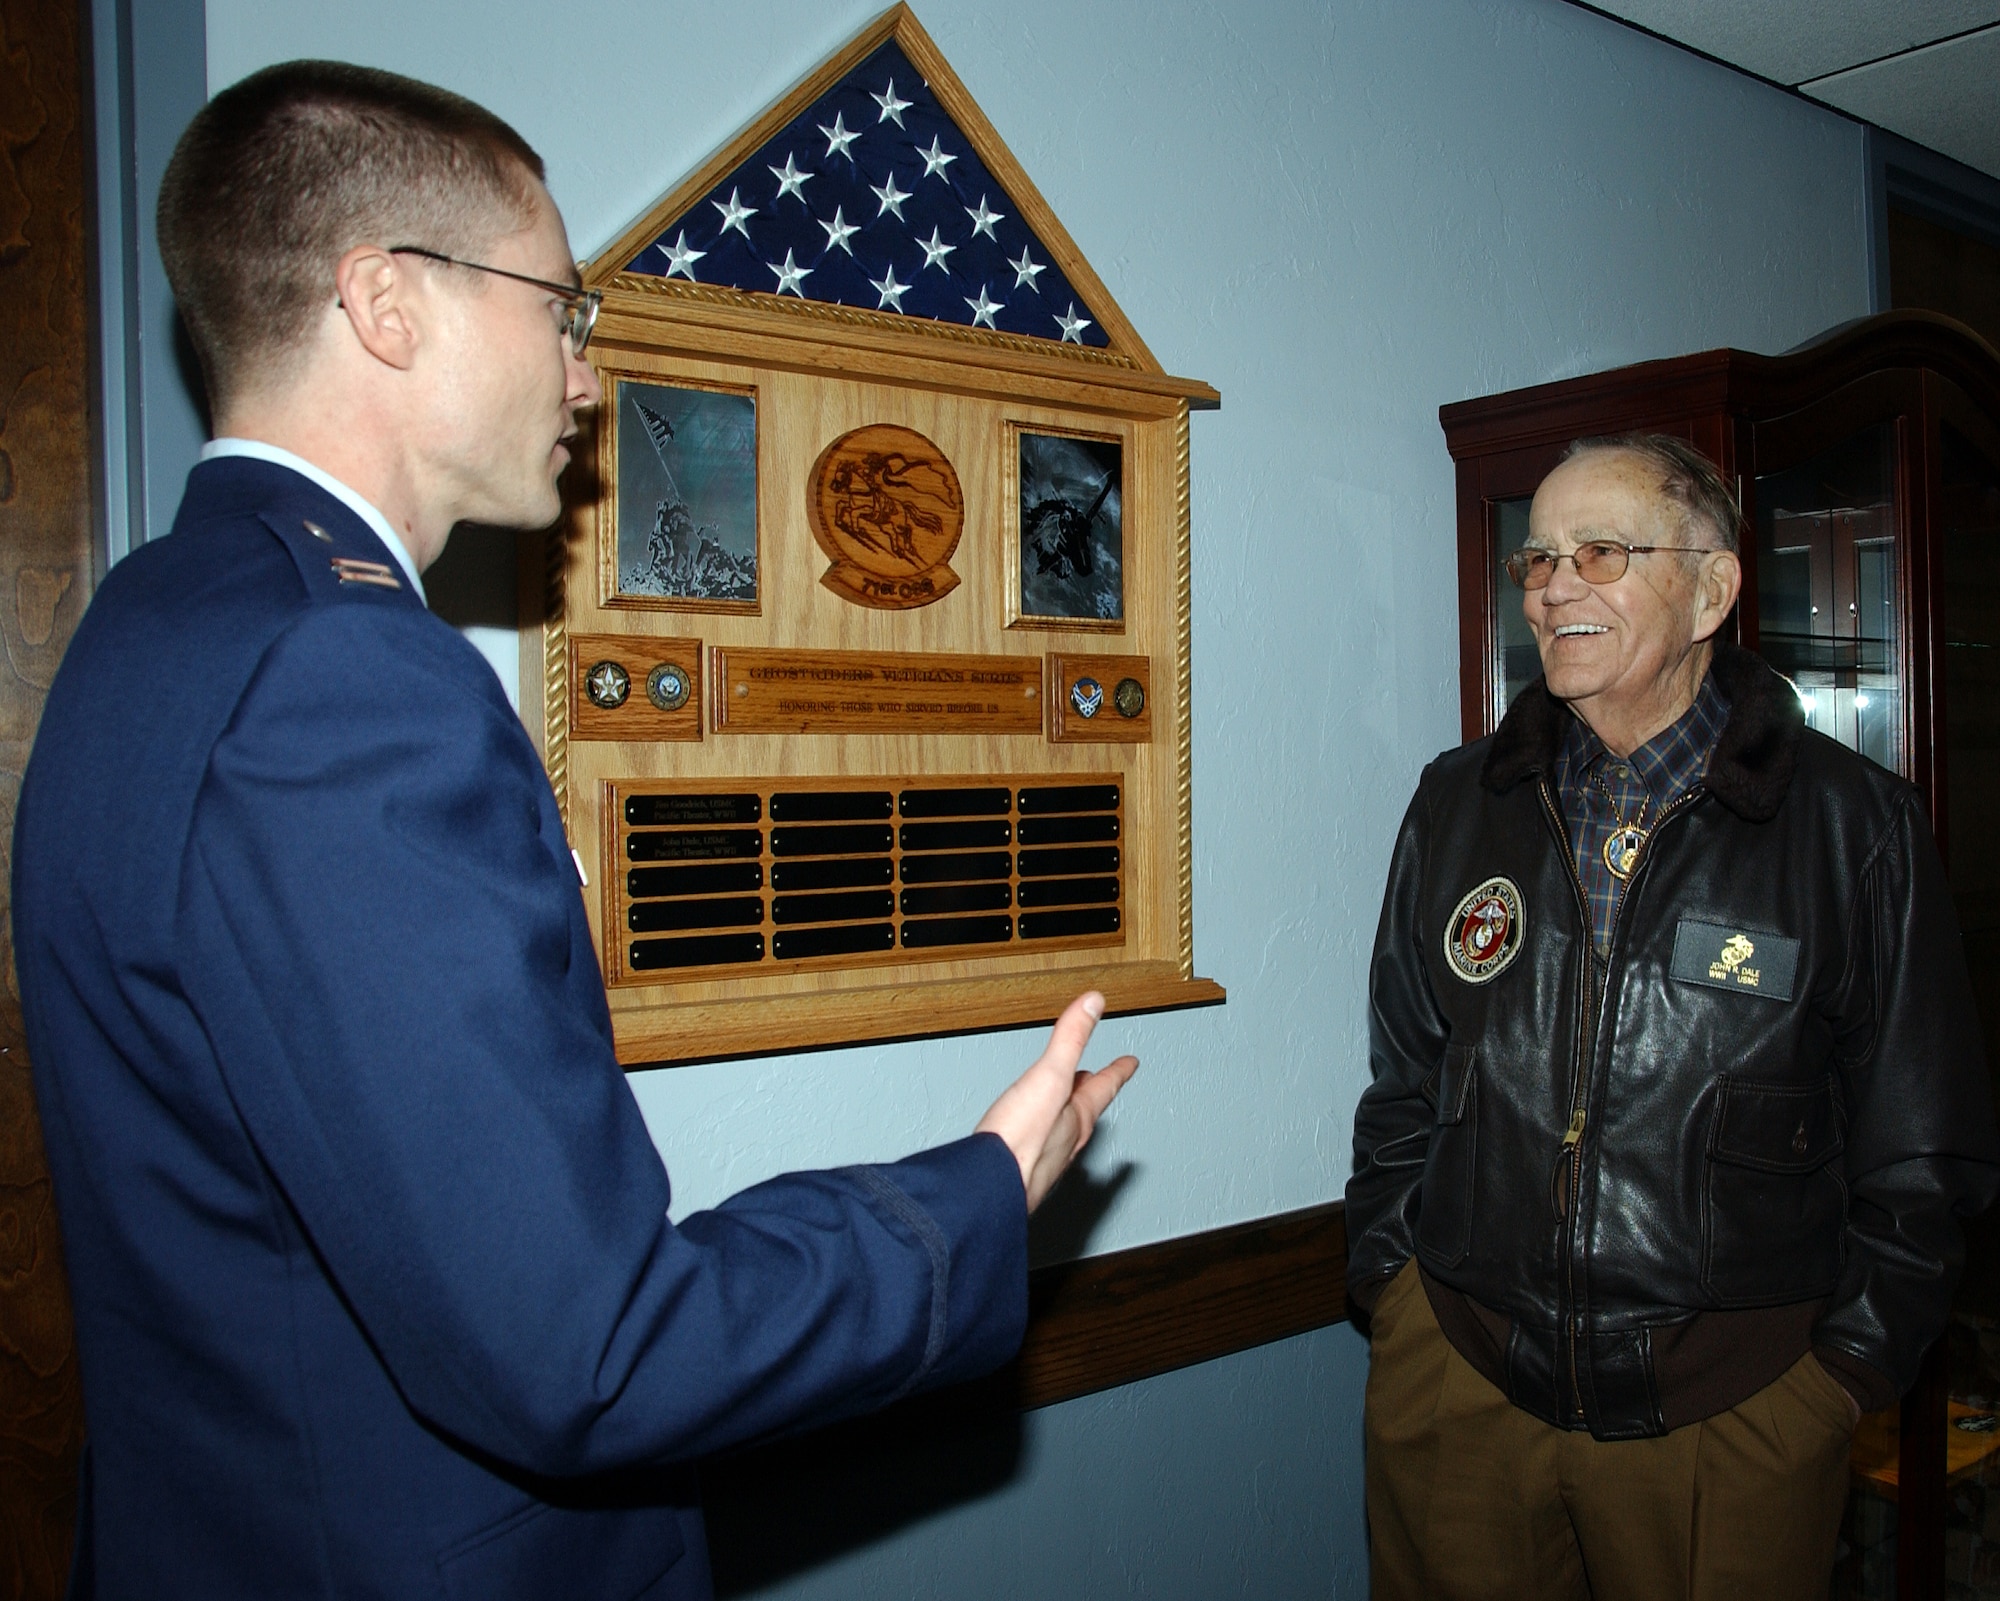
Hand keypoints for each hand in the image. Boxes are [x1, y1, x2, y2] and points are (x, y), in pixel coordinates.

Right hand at [975, 991, 1137, 1211]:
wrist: (989, 1191)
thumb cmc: (1021, 1141)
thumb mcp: (1049, 1077)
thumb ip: (1070, 1039)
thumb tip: (1093, 1002)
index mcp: (1077, 1117)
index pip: (1105, 1087)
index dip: (1118, 1071)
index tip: (1130, 1063)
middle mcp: (1066, 1143)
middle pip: (1085, 1111)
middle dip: (1091, 1092)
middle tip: (1098, 1081)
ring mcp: (1044, 1163)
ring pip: (1063, 1133)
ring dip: (1066, 1115)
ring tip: (1064, 1105)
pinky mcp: (1019, 1176)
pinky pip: (1038, 1150)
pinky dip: (1040, 1137)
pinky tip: (1025, 1141)